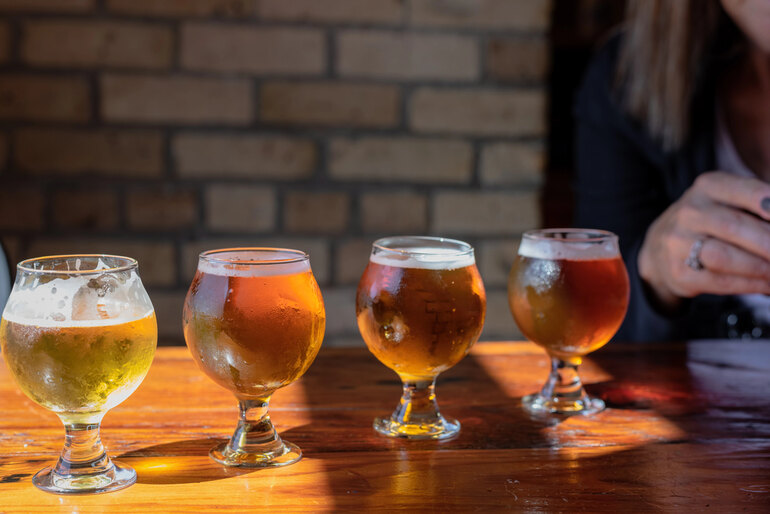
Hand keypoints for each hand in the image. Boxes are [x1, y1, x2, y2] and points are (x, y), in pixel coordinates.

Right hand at [638, 171, 769, 310]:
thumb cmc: (710, 223)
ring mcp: (679, 243)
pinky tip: (767, 285)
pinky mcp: (679, 272)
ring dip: (761, 268)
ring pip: (724, 256)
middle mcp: (689, 211)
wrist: (660, 248)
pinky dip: (749, 285)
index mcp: (709, 187)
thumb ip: (760, 206)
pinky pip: (719, 280)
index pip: (748, 192)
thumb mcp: (729, 201)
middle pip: (736, 226)